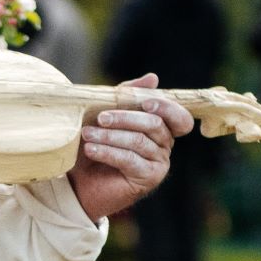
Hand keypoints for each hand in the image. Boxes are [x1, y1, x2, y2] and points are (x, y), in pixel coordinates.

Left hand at [66, 75, 193, 221]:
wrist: (81, 182)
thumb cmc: (96, 144)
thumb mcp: (108, 114)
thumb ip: (129, 96)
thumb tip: (153, 78)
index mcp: (161, 126)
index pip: (179, 116)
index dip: (167, 107)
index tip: (145, 102)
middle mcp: (165, 144)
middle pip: (155, 124)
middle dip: (125, 118)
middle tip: (100, 118)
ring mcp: (159, 162)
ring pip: (139, 141)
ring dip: (110, 136)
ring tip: (88, 135)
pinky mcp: (149, 178)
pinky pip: (130, 159)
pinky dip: (109, 152)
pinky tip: (91, 150)